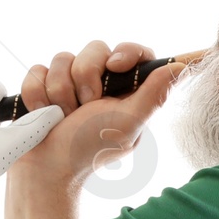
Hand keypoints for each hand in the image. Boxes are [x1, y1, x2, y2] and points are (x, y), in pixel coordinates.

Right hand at [13, 40, 181, 185]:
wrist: (47, 169)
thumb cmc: (91, 149)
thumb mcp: (127, 124)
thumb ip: (153, 95)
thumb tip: (180, 68)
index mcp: (127, 91)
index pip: (136, 53)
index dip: (127, 51)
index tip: (115, 65)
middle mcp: (100, 83)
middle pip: (95, 48)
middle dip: (85, 78)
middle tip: (86, 107)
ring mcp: (71, 83)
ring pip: (63, 57)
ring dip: (60, 91)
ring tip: (64, 116)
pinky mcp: (44, 86)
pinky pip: (38, 70)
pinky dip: (38, 95)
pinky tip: (44, 114)